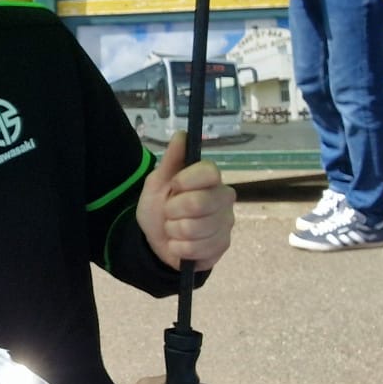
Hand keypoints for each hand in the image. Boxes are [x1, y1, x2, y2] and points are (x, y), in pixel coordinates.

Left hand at [135, 130, 233, 270]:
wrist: (156, 240)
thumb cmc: (159, 206)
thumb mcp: (157, 182)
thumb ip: (171, 160)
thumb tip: (182, 134)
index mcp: (210, 179)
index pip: (209, 172)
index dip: (186, 181)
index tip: (174, 186)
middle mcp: (224, 199)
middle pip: (198, 203)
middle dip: (172, 210)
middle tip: (169, 212)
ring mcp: (226, 224)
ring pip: (193, 229)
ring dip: (173, 231)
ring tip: (174, 228)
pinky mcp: (222, 247)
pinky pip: (194, 249)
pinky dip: (178, 248)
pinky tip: (180, 244)